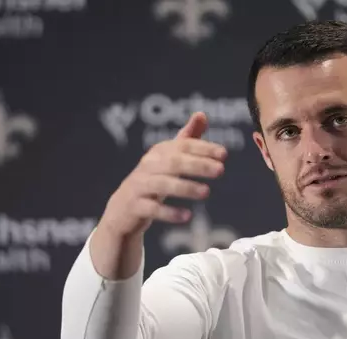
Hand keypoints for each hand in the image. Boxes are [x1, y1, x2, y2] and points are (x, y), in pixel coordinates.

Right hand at [98, 112, 226, 237]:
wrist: (122, 210)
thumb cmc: (153, 180)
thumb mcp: (168, 159)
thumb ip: (187, 139)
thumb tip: (201, 114)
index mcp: (159, 152)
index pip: (183, 145)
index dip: (204, 148)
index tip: (224, 154)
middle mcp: (148, 165)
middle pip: (174, 162)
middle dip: (198, 165)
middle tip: (220, 170)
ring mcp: (139, 186)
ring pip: (162, 184)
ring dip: (186, 187)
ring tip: (207, 192)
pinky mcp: (134, 206)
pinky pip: (152, 208)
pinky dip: (170, 212)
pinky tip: (188, 216)